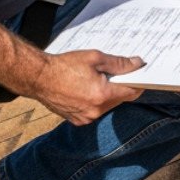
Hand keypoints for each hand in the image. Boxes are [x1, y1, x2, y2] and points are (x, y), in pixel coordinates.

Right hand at [31, 50, 145, 125]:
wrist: (39, 78)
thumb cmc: (64, 65)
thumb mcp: (94, 58)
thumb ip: (118, 63)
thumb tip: (136, 64)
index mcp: (102, 94)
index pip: (131, 92)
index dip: (138, 82)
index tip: (140, 75)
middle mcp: (96, 110)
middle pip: (119, 99)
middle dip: (120, 86)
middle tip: (113, 72)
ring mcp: (86, 118)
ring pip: (107, 106)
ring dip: (107, 95)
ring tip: (95, 80)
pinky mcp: (78, 121)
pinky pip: (94, 112)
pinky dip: (94, 102)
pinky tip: (85, 89)